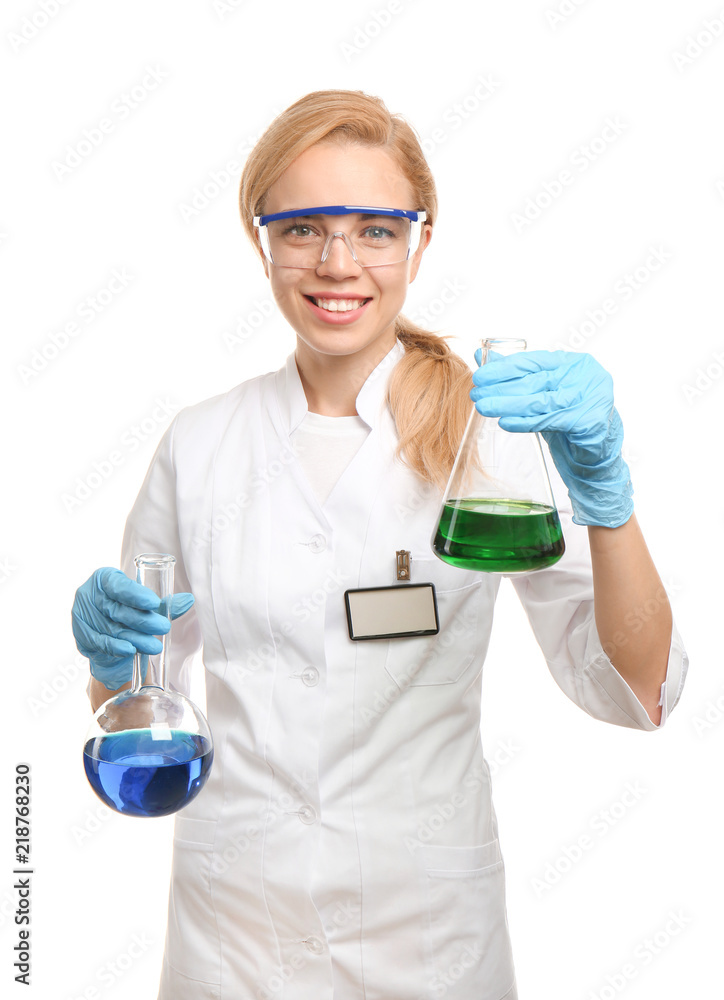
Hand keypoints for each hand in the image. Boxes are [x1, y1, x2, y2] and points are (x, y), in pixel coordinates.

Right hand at [72, 567, 194, 690]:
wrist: (109, 635)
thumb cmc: (129, 612)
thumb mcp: (145, 604)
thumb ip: (165, 603)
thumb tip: (188, 600)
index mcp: (104, 579)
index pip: (119, 585)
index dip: (136, 594)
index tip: (155, 603)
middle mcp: (90, 595)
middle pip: (118, 609)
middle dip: (143, 620)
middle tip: (164, 627)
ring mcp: (83, 616)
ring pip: (113, 629)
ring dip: (135, 638)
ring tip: (155, 646)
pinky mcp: (82, 636)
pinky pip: (102, 643)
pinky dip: (117, 647)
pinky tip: (131, 650)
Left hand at [470, 348, 633, 527]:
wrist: (595, 452)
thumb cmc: (567, 417)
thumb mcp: (541, 392)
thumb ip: (513, 373)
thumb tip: (479, 355)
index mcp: (574, 363)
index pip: (534, 360)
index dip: (504, 368)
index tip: (480, 375)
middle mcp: (585, 376)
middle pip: (535, 380)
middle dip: (501, 387)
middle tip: (476, 394)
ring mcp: (591, 398)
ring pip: (540, 401)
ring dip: (507, 404)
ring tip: (483, 407)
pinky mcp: (589, 422)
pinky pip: (549, 421)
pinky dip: (524, 423)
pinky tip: (505, 423)